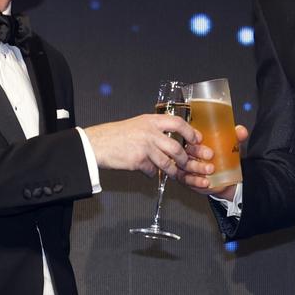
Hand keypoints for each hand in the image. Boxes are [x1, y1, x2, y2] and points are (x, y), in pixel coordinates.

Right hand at [84, 114, 203, 177]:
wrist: (97, 143)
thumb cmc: (115, 135)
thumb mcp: (137, 124)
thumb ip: (154, 129)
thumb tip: (170, 138)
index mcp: (150, 121)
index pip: (177, 123)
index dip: (190, 132)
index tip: (197, 139)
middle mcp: (149, 132)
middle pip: (176, 148)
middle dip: (185, 159)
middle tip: (188, 163)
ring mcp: (145, 147)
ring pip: (167, 163)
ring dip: (172, 170)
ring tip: (172, 172)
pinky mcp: (138, 161)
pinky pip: (153, 171)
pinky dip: (152, 173)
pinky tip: (149, 171)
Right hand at [178, 124, 248, 196]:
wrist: (224, 177)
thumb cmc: (222, 158)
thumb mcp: (228, 146)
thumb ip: (235, 137)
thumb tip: (242, 131)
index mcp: (194, 142)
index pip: (190, 136)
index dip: (193, 136)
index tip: (201, 138)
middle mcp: (187, 153)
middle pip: (187, 150)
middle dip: (197, 152)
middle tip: (210, 154)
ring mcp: (185, 167)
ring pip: (187, 166)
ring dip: (198, 168)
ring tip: (211, 169)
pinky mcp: (187, 179)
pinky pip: (188, 180)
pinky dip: (197, 181)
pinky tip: (205, 182)